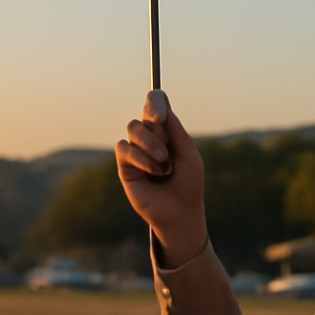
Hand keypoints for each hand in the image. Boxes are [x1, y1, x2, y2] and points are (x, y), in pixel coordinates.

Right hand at [115, 91, 207, 266]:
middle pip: (143, 116)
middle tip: (168, 149)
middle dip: (157, 129)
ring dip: (150, 144)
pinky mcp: (125, 167)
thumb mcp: (189, 155)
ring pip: (133, 128)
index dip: (155, 102)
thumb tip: (164, 109)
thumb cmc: (189, 184)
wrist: (181, 213)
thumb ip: (177, 132)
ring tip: (164, 164)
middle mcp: (149, 139)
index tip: (161, 113)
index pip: (155, 106)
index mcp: (166, 132)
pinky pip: (124, 148)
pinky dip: (141, 158)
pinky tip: (155, 172)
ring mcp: (136, 152)